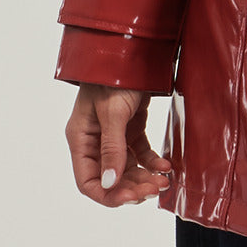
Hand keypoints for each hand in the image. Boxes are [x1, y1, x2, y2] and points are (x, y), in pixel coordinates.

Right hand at [64, 83, 172, 206]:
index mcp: (81, 138)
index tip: (130, 198)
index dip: (108, 194)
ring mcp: (113, 133)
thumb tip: (111, 183)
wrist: (132, 48)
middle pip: (111, 177)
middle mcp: (95, 140)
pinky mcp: (131, 125)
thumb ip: (112, 148)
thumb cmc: (115, 75)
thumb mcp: (113, 112)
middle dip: (132, 186)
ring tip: (163, 181)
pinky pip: (140, 152)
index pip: (88, 180)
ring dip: (144, 177)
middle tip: (154, 189)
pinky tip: (165, 166)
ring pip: (127, 167)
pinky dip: (152, 161)